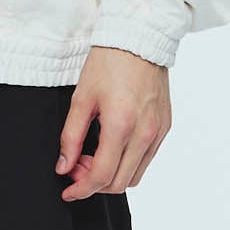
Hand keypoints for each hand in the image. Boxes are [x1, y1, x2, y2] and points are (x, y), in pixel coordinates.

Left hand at [57, 48, 169, 198]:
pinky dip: (127, 163)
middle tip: (76, 166)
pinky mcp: (165, 127)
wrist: (139, 39)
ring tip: (93, 156)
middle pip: (119, 183)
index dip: (81, 190)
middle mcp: (145, 133)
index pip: (101, 176)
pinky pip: (146, 159)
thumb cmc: (108, 63)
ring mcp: (158, 132)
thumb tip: (63, 166)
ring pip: (135, 176)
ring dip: (111, 176)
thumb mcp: (81, 99)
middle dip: (93, 183)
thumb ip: (70, 137)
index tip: (68, 190)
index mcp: (121, 125)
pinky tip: (112, 147)